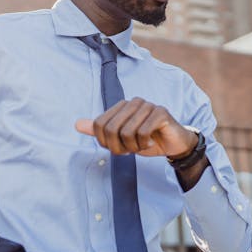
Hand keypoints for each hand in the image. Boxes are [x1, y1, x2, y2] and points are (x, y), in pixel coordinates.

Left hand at [75, 98, 197, 157]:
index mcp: (120, 106)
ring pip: (127, 132)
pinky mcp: (160, 112)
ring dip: (133, 146)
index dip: (105, 142)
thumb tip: (77, 124)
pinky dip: (144, 143)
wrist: (174, 144)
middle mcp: (132, 102)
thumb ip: (101, 130)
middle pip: (111, 129)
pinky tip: (150, 142)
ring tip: (141, 145)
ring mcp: (147, 105)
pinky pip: (143, 132)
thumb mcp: (121, 138)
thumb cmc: (147, 139)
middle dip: (119, 146)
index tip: (118, 148)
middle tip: (130, 149)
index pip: (99, 125)